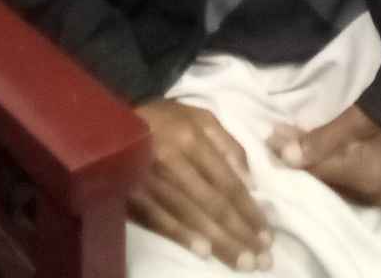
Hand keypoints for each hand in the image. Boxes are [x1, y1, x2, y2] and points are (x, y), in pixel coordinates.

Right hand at [130, 99, 272, 271]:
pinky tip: (203, 252)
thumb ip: (228, 146)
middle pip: (213, 202)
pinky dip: (182, 236)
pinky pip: (159, 219)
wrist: (112, 121)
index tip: (267, 234)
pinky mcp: (130, 194)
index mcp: (193, 138)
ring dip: (218, 242)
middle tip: (262, 259)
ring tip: (242, 262)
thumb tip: (251, 183)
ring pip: (190, 215)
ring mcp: (150, 178)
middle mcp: (174, 159)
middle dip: (240, 233)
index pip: (227, 181)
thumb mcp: (201, 118)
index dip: (249, 210)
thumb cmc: (165, 119)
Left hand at [267, 105, 380, 208]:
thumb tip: (284, 156)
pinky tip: (323, 155)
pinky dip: (335, 171)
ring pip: (337, 185)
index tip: (270, 137)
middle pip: (326, 181)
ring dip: (316, 166)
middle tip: (279, 138)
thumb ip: (322, 138)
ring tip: (297, 144)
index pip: (317, 173)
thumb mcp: (357, 116)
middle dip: (301, 160)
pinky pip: (352, 187)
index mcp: (367, 175)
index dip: (290, 155)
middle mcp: (375, 195)